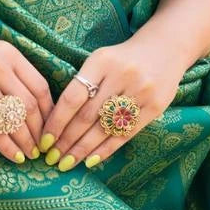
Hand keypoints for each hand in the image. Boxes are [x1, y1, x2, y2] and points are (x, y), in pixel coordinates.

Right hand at [0, 38, 52, 163]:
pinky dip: (8, 148)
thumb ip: (15, 75)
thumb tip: (43, 110)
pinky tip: (15, 156)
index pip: (39, 86)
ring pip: (13, 122)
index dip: (49, 111)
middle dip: (39, 131)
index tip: (52, 126)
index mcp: (7, 53)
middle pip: (28, 106)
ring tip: (31, 153)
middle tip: (43, 145)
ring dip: (26, 142)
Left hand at [37, 34, 185, 170]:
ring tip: (67, 163)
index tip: (44, 141)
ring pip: (104, 128)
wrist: (165, 47)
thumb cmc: (122, 59)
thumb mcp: (100, 60)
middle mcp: (121, 76)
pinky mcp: (155, 106)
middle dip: (66, 141)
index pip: (72, 98)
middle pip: (87, 116)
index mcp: (101, 61)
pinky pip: (125, 134)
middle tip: (52, 159)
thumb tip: (55, 122)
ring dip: (82, 150)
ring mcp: (140, 91)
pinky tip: (90, 160)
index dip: (56, 122)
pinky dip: (106, 149)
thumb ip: (82, 85)